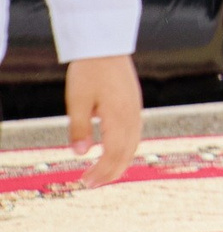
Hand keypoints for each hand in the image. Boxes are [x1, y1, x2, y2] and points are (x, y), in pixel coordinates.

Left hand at [64, 55, 141, 188]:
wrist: (106, 47)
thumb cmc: (89, 72)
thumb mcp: (77, 101)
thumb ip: (80, 128)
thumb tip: (81, 154)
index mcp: (119, 117)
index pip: (113, 153)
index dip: (101, 171)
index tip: (86, 182)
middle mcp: (132, 116)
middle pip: (127, 153)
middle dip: (110, 172)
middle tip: (91, 184)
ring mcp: (136, 111)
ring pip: (134, 145)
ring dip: (119, 162)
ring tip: (103, 173)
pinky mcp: (134, 106)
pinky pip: (135, 134)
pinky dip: (125, 149)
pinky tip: (114, 151)